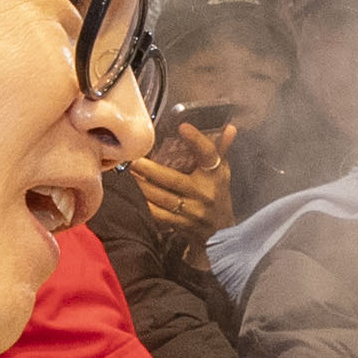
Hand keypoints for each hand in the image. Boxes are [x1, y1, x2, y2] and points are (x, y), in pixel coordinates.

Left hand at [125, 120, 235, 242]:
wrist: (221, 231)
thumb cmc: (217, 194)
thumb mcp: (222, 172)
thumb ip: (221, 149)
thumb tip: (230, 128)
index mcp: (215, 175)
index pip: (208, 155)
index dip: (197, 141)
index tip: (183, 127)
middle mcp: (204, 193)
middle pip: (173, 179)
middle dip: (150, 170)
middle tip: (133, 158)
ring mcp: (192, 211)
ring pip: (161, 197)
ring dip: (141, 186)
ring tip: (127, 173)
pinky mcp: (180, 224)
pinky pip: (158, 214)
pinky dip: (144, 203)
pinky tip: (131, 193)